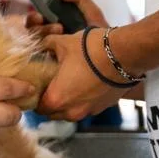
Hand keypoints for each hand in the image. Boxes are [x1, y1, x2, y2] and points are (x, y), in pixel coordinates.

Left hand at [29, 0, 121, 120]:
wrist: (123, 54)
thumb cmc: (89, 50)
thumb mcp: (61, 43)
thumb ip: (46, 45)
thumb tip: (42, 44)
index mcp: (57, 99)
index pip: (38, 108)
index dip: (35, 97)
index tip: (36, 87)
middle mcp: (72, 111)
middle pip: (54, 113)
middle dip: (49, 102)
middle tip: (49, 85)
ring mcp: (90, 110)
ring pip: (71, 113)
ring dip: (67, 103)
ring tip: (67, 84)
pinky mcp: (104, 107)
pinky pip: (87, 107)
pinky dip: (83, 100)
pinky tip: (84, 84)